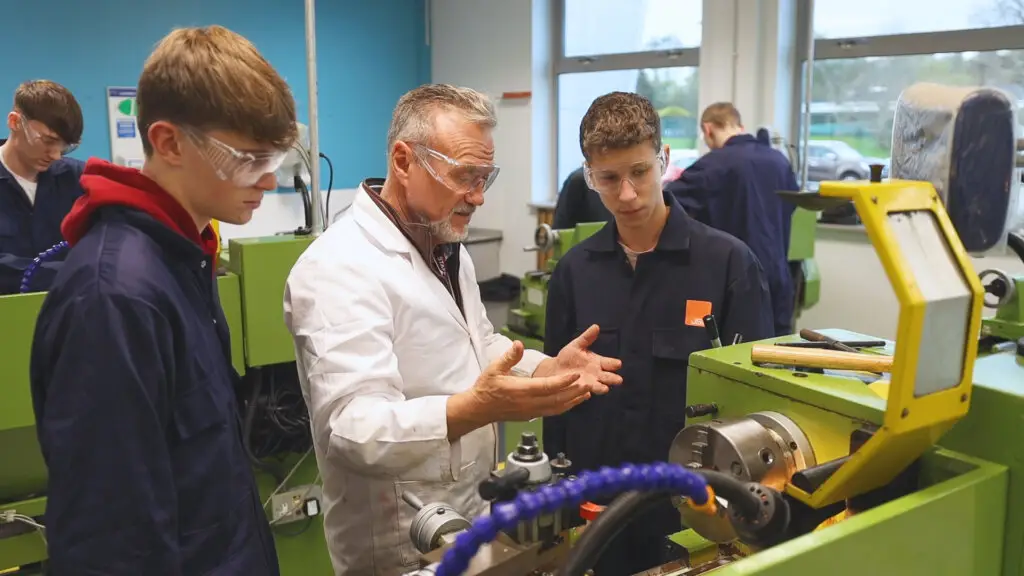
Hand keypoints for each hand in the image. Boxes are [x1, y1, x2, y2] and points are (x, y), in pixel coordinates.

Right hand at [448, 341, 590, 438]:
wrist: (478, 409)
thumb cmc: (486, 387)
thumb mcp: (494, 368)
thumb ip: (509, 357)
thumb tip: (519, 344)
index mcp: (521, 390)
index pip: (547, 386)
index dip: (564, 381)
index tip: (576, 375)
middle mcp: (528, 403)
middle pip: (556, 399)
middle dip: (574, 392)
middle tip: (589, 384)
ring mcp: (530, 411)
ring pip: (556, 408)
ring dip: (572, 401)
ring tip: (586, 393)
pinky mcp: (531, 416)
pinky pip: (551, 412)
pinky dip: (564, 407)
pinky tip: (572, 401)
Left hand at [536, 324, 622, 394]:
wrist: (555, 368)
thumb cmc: (569, 356)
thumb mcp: (577, 345)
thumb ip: (587, 337)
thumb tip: (596, 326)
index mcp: (598, 362)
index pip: (609, 363)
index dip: (614, 364)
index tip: (618, 364)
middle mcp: (597, 374)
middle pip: (608, 377)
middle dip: (613, 378)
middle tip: (618, 380)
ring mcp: (589, 383)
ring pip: (599, 387)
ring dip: (601, 388)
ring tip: (605, 389)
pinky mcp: (580, 391)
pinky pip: (585, 393)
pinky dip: (586, 393)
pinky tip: (588, 393)